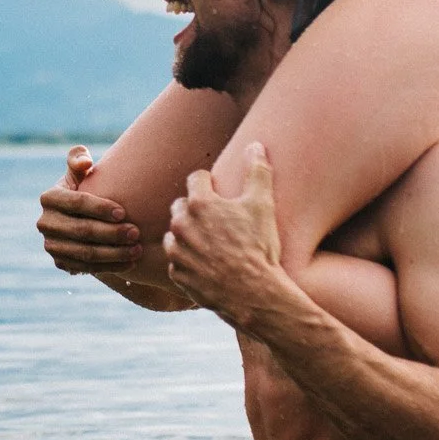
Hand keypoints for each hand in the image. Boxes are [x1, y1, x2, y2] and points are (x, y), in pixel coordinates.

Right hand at [37, 146, 141, 274]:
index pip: (77, 203)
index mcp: (49, 197)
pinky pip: (87, 268)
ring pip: (86, 253)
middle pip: (82, 230)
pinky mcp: (61, 263)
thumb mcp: (80, 173)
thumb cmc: (85, 189)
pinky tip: (130, 263)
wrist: (80, 219)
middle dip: (112, 233)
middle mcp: (45, 223)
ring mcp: (51, 245)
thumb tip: (85, 163)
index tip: (123, 212)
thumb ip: (78, 159)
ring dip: (114, 253)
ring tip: (137, 249)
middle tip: (135, 233)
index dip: (100, 208)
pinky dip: (110, 267)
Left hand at [163, 143, 287, 317]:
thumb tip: (256, 146)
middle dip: (195, 209)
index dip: (209, 183)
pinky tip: (206, 265)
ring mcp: (177, 251)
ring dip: (187, 236)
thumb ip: (258, 172)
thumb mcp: (263, 205)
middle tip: (215, 219)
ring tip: (209, 243)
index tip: (218, 190)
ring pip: (175, 235)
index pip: (196, 179)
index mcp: (199, 203)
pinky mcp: (177, 275)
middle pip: (181, 206)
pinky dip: (188, 262)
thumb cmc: (259, 247)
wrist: (253, 293)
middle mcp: (181, 225)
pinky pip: (178, 263)